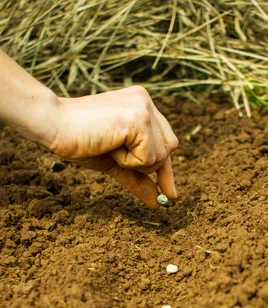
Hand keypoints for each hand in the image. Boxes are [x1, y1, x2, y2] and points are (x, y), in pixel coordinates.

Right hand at [49, 86, 178, 208]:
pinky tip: (110, 145)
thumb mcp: (115, 163)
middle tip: (114, 151)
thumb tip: (158, 202)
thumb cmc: (80, 141)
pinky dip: (129, 161)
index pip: (165, 143)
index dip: (166, 170)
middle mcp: (146, 102)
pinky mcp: (140, 118)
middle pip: (168, 150)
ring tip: (110, 145)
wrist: (55, 125)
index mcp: (141, 105)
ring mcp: (144, 108)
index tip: (170, 194)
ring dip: (134, 162)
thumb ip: (138, 179)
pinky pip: (149, 157)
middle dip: (145, 164)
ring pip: (160, 156)